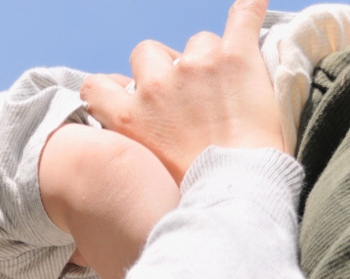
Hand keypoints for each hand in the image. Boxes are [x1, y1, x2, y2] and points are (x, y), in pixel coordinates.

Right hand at [79, 0, 282, 182]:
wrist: (235, 189)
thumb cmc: (192, 190)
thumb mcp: (140, 170)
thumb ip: (128, 138)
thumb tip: (127, 119)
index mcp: (128, 117)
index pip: (97, 85)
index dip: (113, 86)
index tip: (129, 94)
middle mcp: (155, 85)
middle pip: (148, 52)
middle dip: (165, 67)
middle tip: (190, 95)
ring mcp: (195, 67)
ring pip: (198, 42)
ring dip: (210, 58)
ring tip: (230, 88)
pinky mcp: (235, 57)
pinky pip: (244, 16)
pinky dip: (249, 10)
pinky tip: (251, 6)